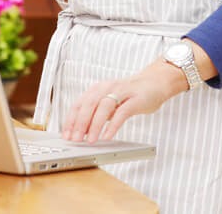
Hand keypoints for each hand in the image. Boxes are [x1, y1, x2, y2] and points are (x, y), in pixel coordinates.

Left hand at [60, 59, 186, 143]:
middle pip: (89, 104)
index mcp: (98, 89)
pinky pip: (122, 112)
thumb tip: (81, 131)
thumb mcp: (110, 103)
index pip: (79, 103)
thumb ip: (97, 113)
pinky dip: (113, 125)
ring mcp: (121, 92)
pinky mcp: (135, 99)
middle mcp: (107, 88)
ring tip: (90, 140)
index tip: (66, 135)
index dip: (71, 119)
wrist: (155, 82)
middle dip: (80, 123)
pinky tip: (107, 136)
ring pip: (104, 107)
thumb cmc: (131, 94)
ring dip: (95, 125)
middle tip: (75, 139)